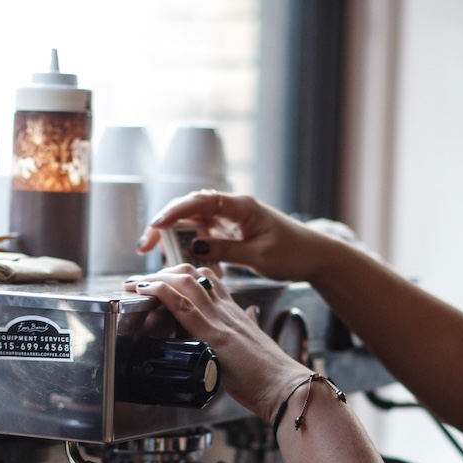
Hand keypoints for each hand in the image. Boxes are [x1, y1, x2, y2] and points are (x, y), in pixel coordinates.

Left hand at [125, 266, 309, 420]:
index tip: (164, 281)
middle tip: (142, 283)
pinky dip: (160, 292)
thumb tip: (251, 313)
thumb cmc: (272, 374)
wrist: (286, 388)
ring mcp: (220, 320)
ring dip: (155, 279)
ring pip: (185, 282)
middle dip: (164, 273)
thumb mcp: (257, 341)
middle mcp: (227, 310)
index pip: (207, 279)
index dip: (182, 275)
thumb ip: (251, 324)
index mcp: (236, 311)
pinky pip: (182, 305)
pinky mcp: (214, 336)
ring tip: (136, 285)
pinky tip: (144, 291)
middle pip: (193, 273)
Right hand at [136, 190, 343, 282]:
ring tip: (156, 254)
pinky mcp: (233, 231)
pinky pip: (205, 234)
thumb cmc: (294, 253)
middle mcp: (234, 208)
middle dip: (165, 225)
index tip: (156, 225)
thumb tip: (195, 247)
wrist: (316, 256)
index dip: (176, 212)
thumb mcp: (259, 256)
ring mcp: (232, 219)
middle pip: (191, 209)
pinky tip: (182, 260)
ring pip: (194, 222)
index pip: (201, 202)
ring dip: (175, 236)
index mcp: (242, 206)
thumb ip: (226, 251)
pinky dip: (191, 245)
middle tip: (145, 246)